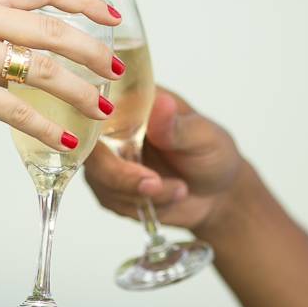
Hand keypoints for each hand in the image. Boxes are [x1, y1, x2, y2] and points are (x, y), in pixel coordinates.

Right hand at [0, 0, 121, 148]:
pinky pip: (16, 109)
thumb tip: (45, 43)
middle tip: (116, 72)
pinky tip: (68, 142)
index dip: (85, 1)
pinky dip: (48, 128)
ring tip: (101, 109)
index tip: (114, 18)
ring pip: (42, 70)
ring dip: (79, 92)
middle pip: (53, 30)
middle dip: (93, 52)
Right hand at [84, 88, 243, 231]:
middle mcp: (114, 128)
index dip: (94, 122)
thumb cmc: (212, 155)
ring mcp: (108, 158)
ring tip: (178, 188)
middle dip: (120, 174)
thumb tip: (161, 104)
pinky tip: (169, 196)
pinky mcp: (110, 186)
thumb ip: (177, 126)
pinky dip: (142, 204)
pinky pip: (111, 199)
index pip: (98, 103)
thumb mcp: (204, 137)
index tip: (119, 145)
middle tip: (154, 184)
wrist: (218, 195)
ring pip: (100, 178)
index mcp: (133, 102)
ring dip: (140, 193)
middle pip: (89, 147)